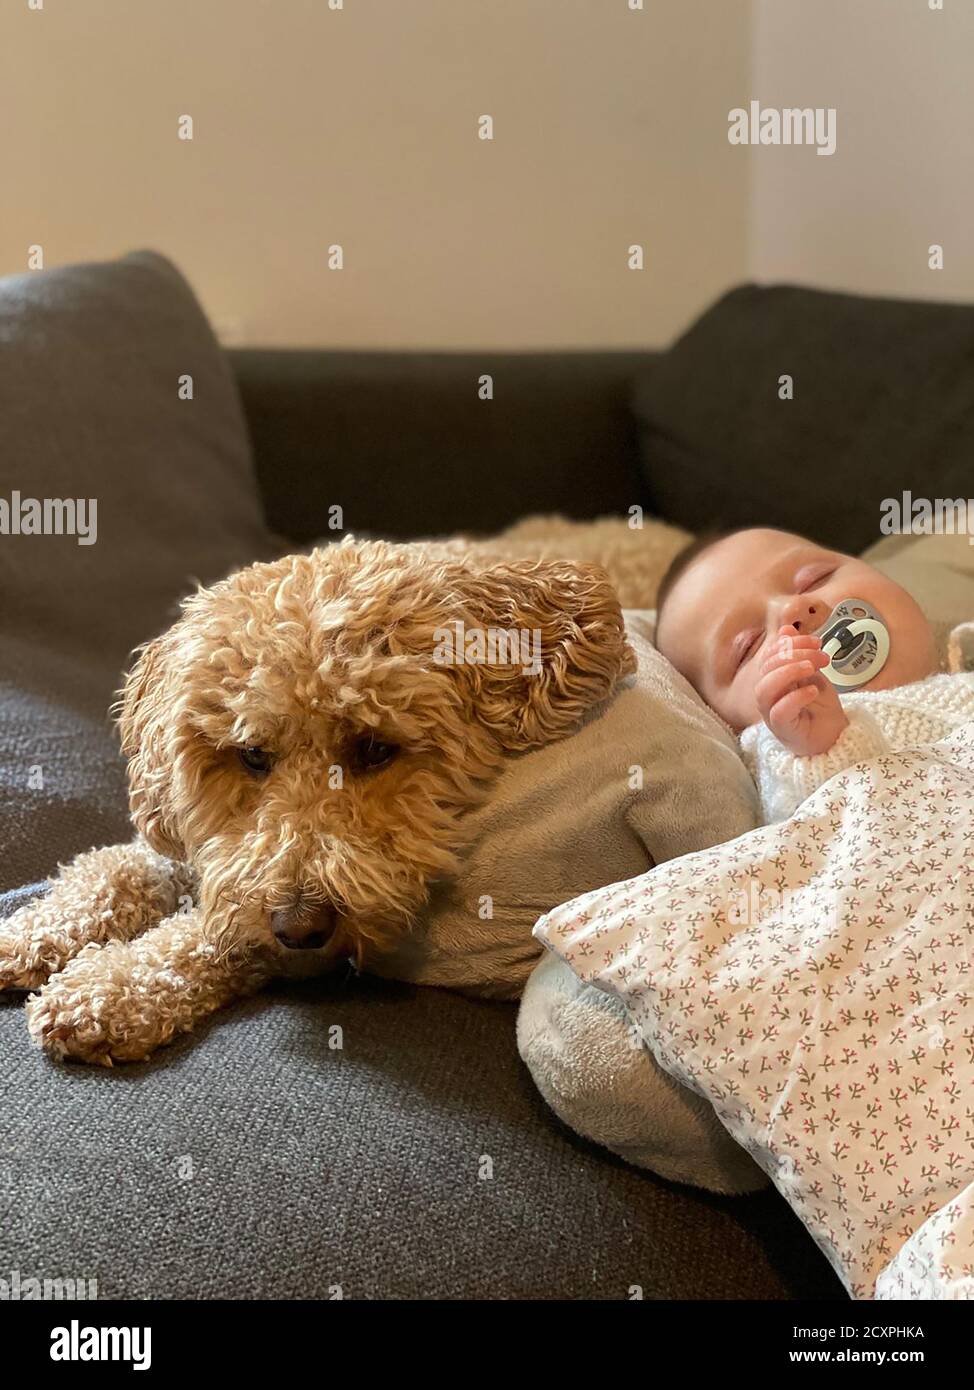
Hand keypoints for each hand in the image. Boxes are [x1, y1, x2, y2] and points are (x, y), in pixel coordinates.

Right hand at [754, 627, 848, 756]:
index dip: (790, 643)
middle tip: (820, 656)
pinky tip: (813, 690)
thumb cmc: (820, 708)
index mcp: (773, 680)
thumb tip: (786, 630)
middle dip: (793, 655)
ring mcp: (772, 713)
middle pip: (766, 669)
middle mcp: (768, 696)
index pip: (770, 656)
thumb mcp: (813, 674)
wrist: (834, 736)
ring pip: (764, 689)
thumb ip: (799, 654)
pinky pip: (779, 711)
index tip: (817, 642)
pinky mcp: (783, 729)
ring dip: (788, 673)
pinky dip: (795, 697)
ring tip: (811, 669)